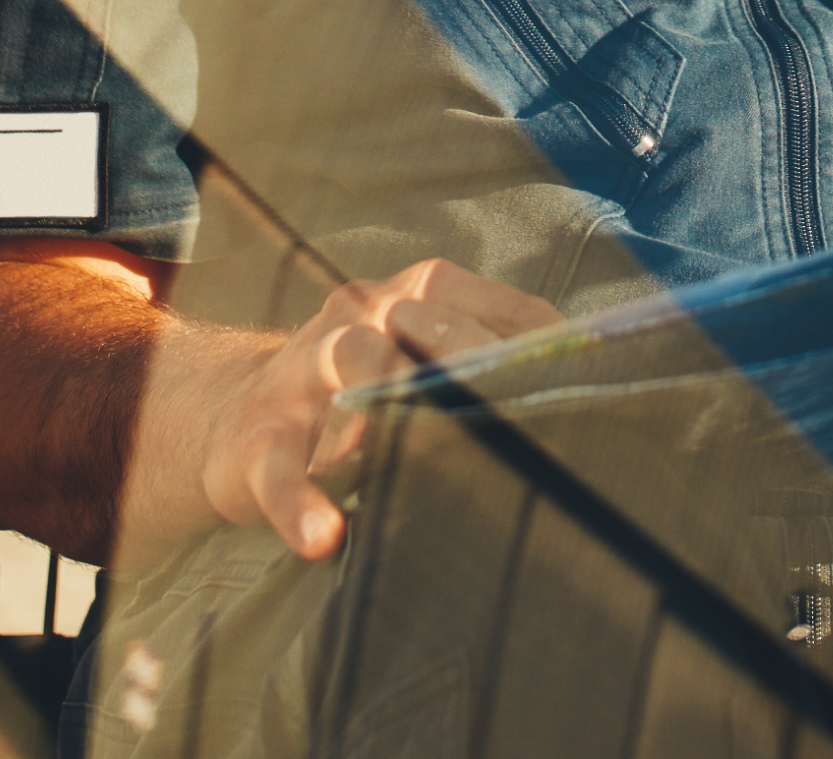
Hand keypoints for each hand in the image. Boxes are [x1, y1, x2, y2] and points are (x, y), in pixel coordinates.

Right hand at [164, 258, 560, 562]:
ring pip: (350, 364)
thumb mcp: (424, 363)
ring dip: (385, 408)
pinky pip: (279, 468)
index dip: (543, 356)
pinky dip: (300, 504)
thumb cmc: (363, 394)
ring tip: (413, 457)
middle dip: (471, 371)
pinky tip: (324, 537)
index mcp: (416, 295)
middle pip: (423, 328)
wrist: (234, 418)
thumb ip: (497, 368)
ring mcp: (305, 371)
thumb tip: (598, 386)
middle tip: (522, 425)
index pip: (496, 312)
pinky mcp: (259, 436)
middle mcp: (361, 313)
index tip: (589, 397)